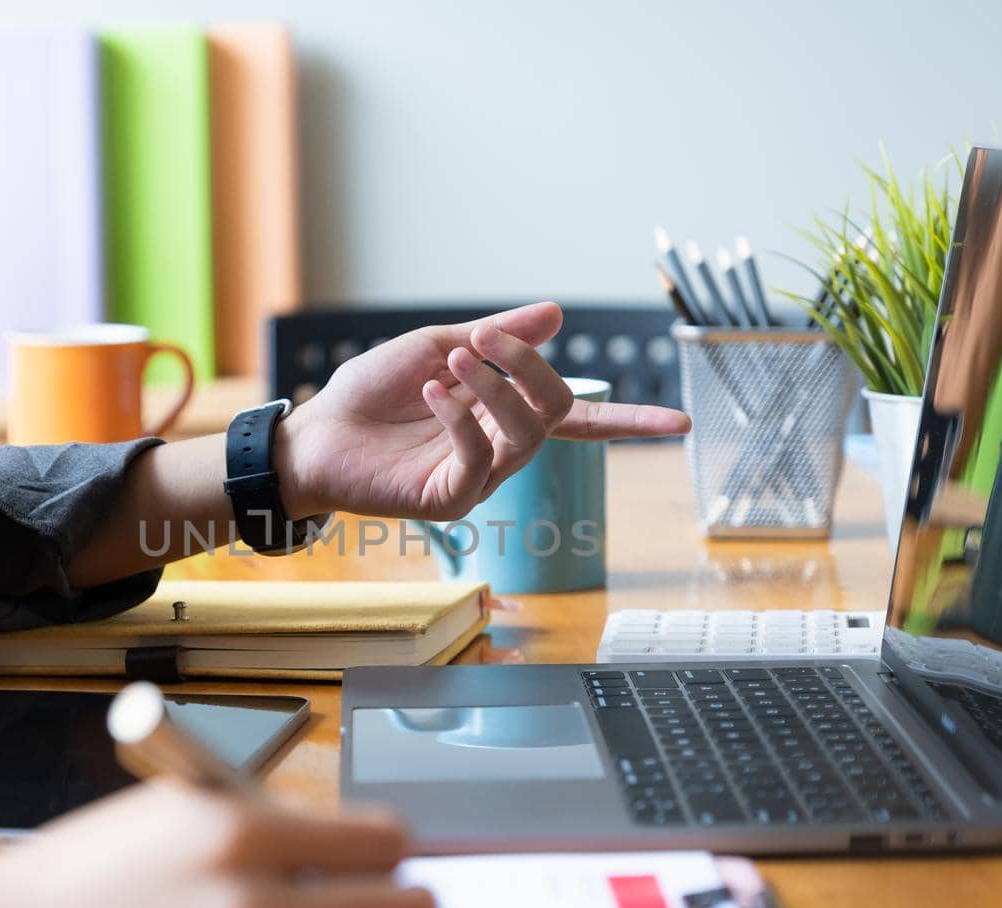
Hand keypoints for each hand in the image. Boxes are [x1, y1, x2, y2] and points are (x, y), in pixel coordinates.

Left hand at [278, 302, 690, 518]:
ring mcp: (479, 478)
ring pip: (524, 434)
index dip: (630, 420)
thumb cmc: (372, 394)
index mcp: (504, 413)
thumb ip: (497, 337)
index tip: (683, 423)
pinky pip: (477, 459)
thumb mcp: (437, 346)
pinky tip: (432, 390)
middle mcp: (502, 449)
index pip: (580, 418)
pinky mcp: (450, 500)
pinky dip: (459, 418)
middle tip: (482, 337)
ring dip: (495, 385)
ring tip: (454, 357)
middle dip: (528, 367)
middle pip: (555, 410)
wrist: (317, 433)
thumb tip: (557, 313)